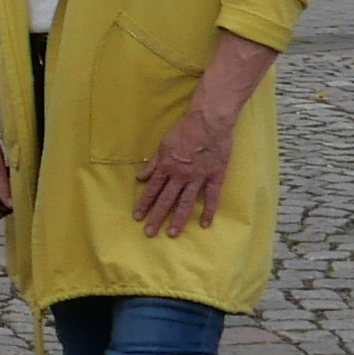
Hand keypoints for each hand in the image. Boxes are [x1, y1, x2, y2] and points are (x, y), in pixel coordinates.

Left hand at [135, 110, 232, 236]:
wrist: (209, 120)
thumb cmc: (185, 129)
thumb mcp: (163, 144)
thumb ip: (154, 163)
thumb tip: (141, 178)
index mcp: (166, 166)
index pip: (152, 189)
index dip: (144, 204)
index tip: (137, 217)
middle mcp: (180, 175)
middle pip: (166, 200)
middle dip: (156, 217)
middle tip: (149, 233)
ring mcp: (198, 177)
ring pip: (186, 202)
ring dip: (178, 219)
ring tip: (172, 234)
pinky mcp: (215, 176)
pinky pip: (212, 197)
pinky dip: (209, 211)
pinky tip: (205, 224)